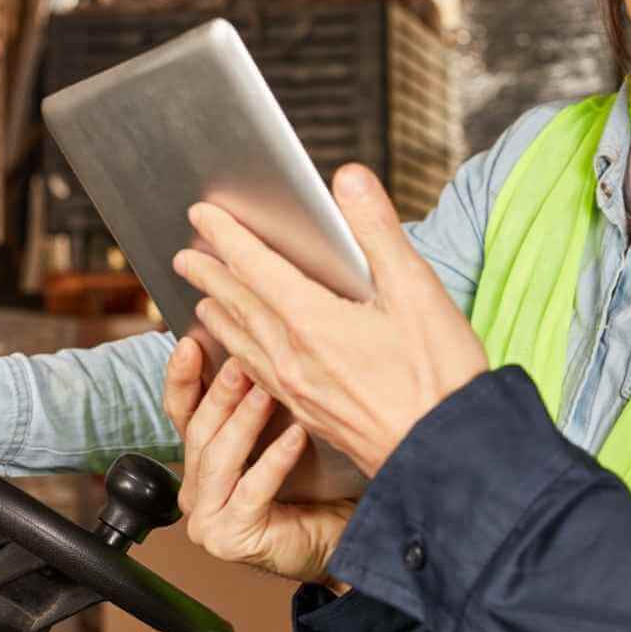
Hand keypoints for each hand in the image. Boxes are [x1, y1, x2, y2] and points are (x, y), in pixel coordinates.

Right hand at [166, 349, 353, 584]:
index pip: (182, 414)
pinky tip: (297, 436)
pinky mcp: (230, 539)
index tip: (189, 343)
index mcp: (204, 464)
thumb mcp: (285, 434)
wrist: (344, 539)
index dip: (182, 379)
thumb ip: (265, 401)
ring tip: (268, 389)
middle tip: (243, 360)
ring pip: (220, 459)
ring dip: (245, 420)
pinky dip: (274, 460)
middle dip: (221, 393)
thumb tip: (262, 345)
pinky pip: (251, 490)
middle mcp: (196, 493)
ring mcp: (208, 519)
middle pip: (200, 432)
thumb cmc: (319, 487)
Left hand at [171, 163, 488, 476]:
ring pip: (243, 344)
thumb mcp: (418, 288)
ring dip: (220, 316)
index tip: (202, 213)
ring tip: (203, 302)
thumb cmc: (440, 373)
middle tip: (184, 257)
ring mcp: (298, 391)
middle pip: (238, 305)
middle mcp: (293, 357)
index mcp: (313, 320)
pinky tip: (246, 359)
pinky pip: (257, 376)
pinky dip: (241, 353)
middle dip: (210, 276)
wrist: (445, 453)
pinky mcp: (311, 416)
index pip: (255, 266)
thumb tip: (348, 178)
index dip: (227, 236)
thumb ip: (377, 230)